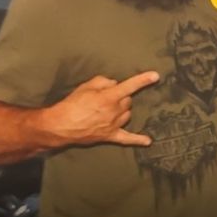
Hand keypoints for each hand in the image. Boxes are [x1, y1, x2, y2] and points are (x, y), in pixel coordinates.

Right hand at [45, 72, 159, 146]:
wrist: (60, 126)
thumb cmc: (71, 104)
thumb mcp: (85, 86)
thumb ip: (103, 82)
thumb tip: (114, 84)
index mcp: (109, 97)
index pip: (129, 86)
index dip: (143, 80)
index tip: (155, 75)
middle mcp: (114, 112)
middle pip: (128, 100)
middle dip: (121, 96)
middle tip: (106, 97)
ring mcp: (113, 125)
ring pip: (127, 114)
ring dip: (122, 110)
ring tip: (108, 109)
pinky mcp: (109, 136)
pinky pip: (127, 138)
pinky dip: (138, 139)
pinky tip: (147, 141)